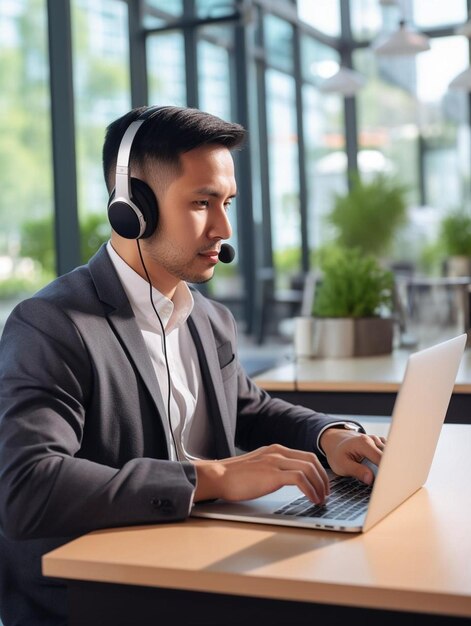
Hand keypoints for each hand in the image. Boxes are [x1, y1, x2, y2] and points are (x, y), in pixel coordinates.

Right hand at [193, 444, 329, 504]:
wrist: (217, 476)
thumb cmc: (233, 477)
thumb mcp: (257, 466)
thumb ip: (271, 467)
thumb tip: (284, 479)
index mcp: (274, 450)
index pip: (305, 456)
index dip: (318, 471)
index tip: (321, 484)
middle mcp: (277, 452)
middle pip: (311, 460)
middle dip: (323, 478)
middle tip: (325, 493)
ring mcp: (275, 461)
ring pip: (309, 468)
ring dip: (319, 486)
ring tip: (320, 499)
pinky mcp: (272, 474)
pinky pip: (300, 479)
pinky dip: (310, 490)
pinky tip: (311, 499)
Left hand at [320, 428, 385, 484]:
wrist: (336, 442)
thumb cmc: (338, 454)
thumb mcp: (341, 464)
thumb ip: (356, 471)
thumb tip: (370, 479)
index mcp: (364, 443)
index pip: (381, 459)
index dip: (386, 472)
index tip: (387, 483)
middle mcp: (374, 439)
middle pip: (389, 457)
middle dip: (390, 471)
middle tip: (388, 485)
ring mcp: (379, 441)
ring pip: (392, 456)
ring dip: (390, 467)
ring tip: (388, 480)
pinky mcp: (381, 445)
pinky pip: (390, 454)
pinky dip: (389, 463)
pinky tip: (385, 472)